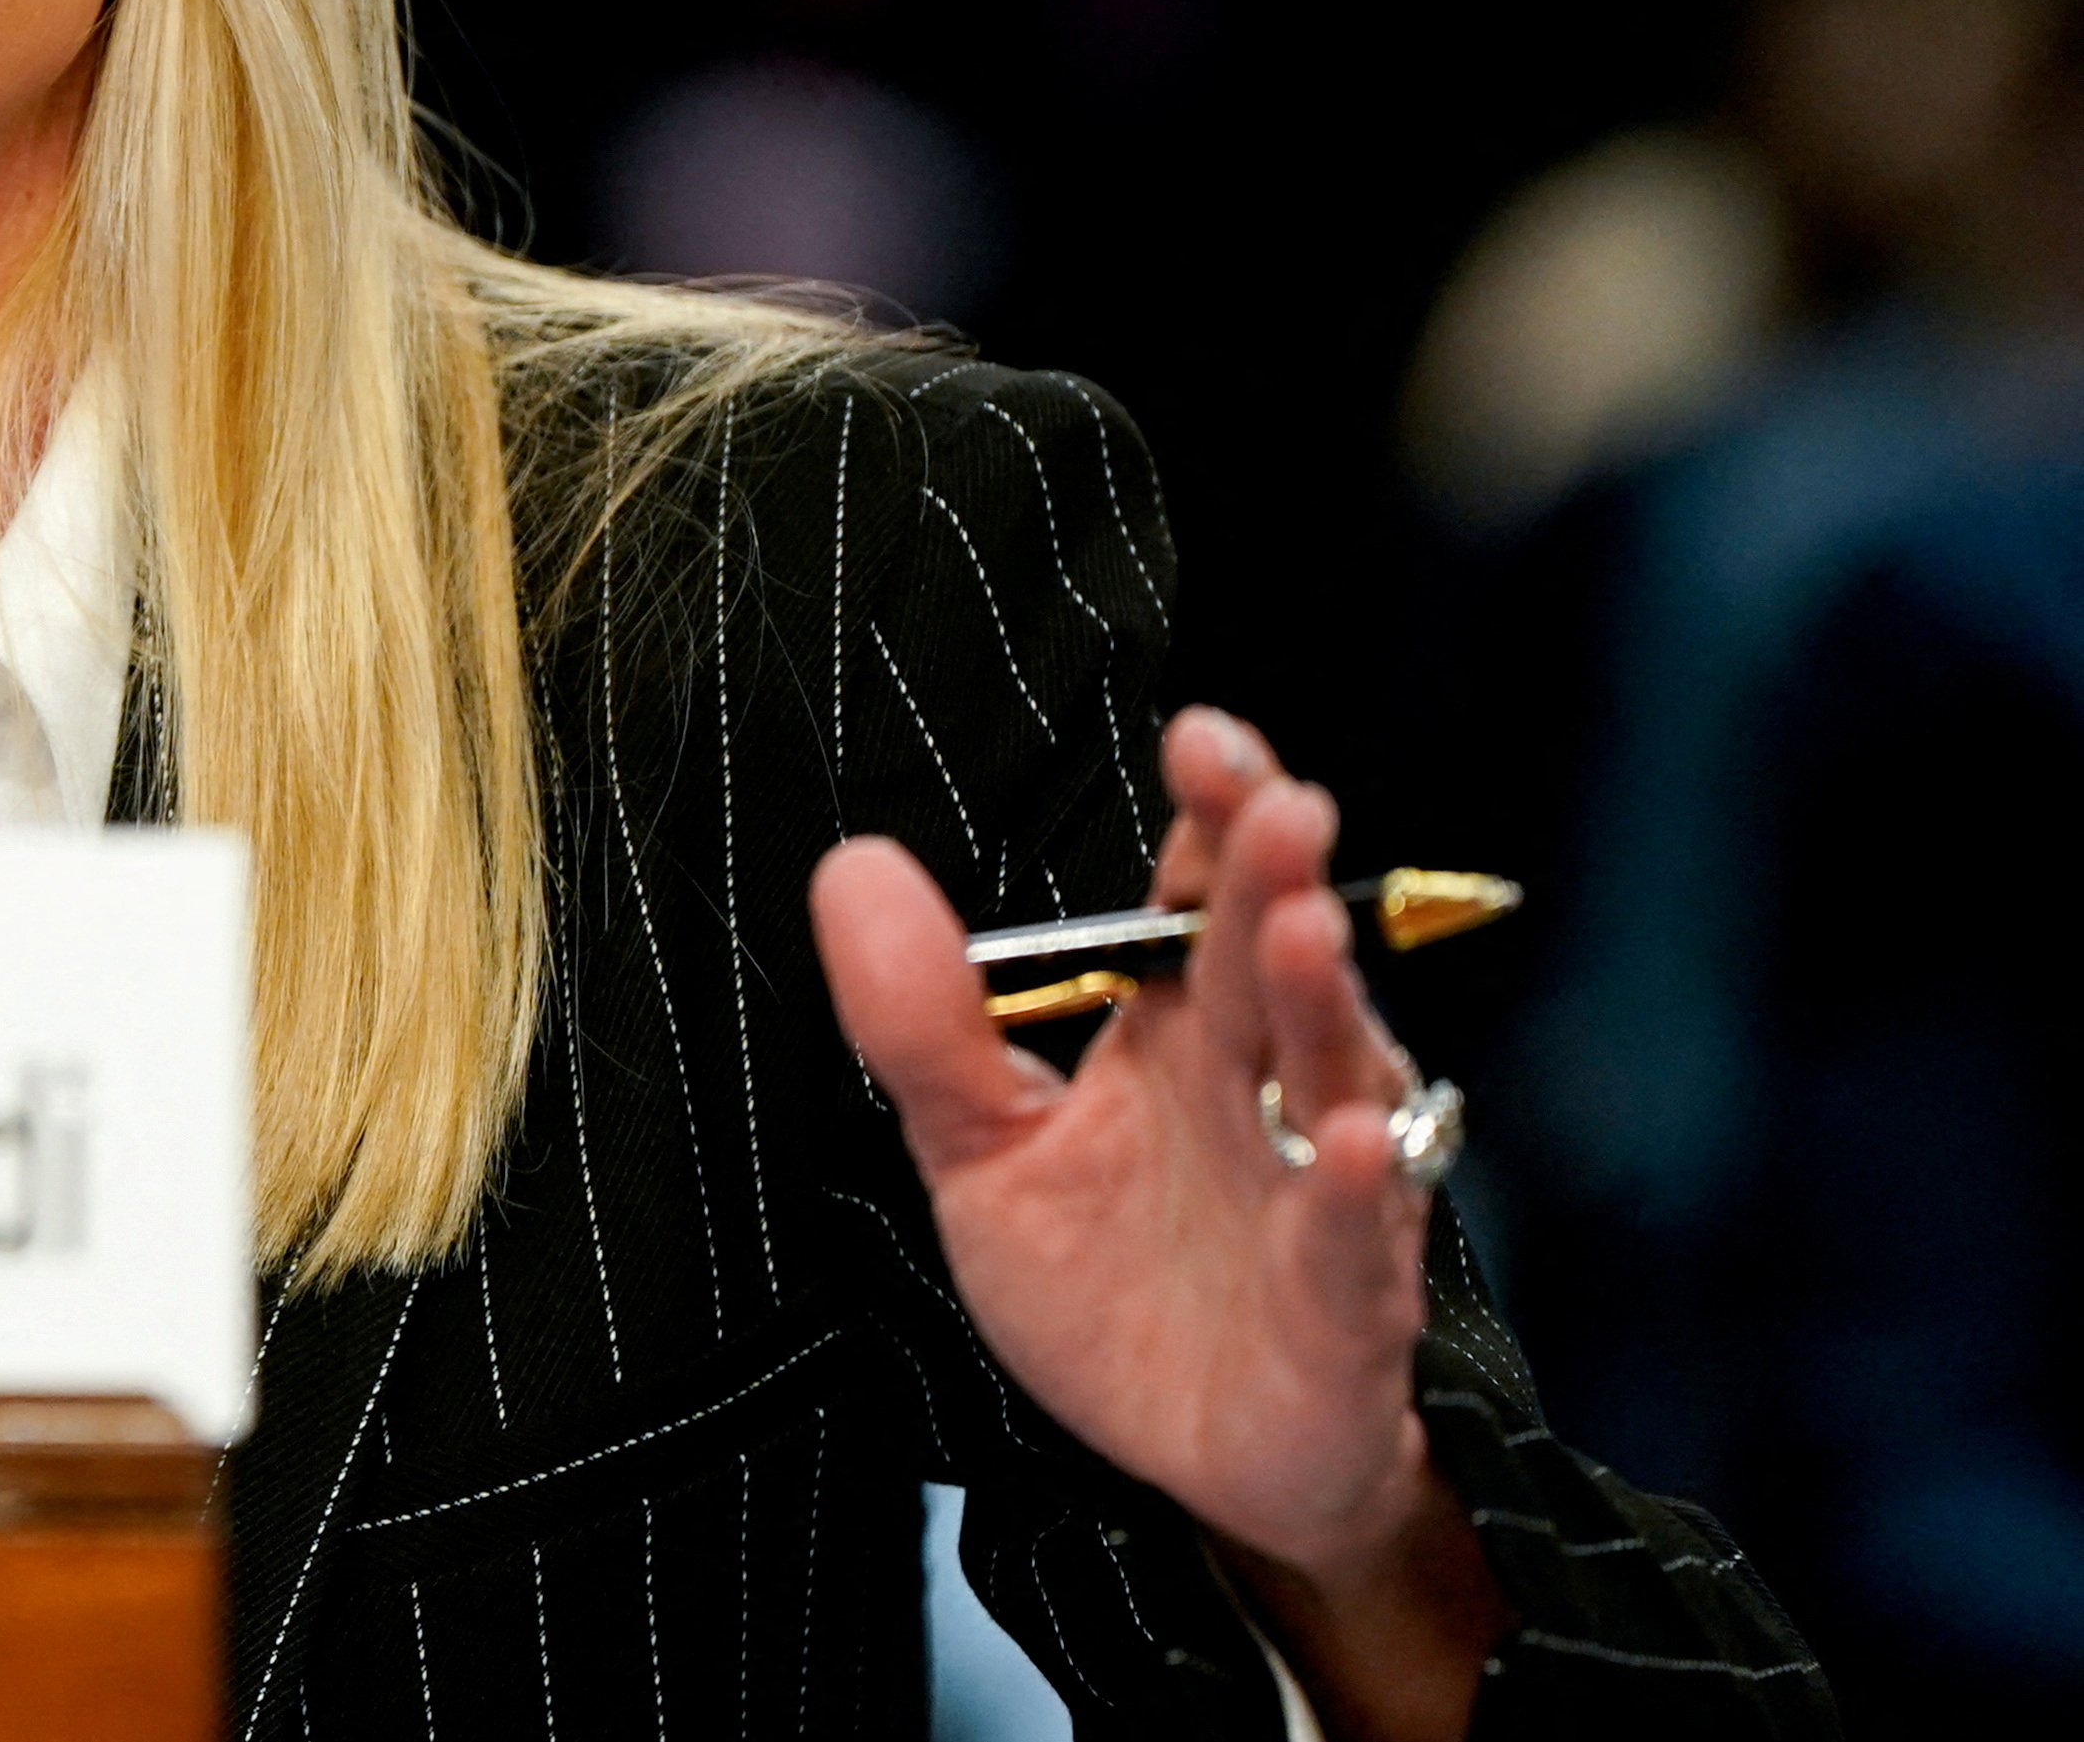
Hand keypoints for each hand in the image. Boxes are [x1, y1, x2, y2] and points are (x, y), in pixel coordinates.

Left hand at [809, 707, 1506, 1741]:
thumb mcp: (984, 1150)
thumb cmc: (1113, 1289)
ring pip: (1333, 1074)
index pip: (1202, 896)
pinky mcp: (1345, 1307)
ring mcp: (1317, 1191)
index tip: (1201, 740)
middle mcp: (1264, 1088)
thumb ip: (923, 1022)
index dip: (1214, 814)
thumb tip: (853, 868)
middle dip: (1275, 877)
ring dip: (1321, 998)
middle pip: (1274, 959)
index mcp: (1181, 1034)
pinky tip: (1340, 1138)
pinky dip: (1350, 1191)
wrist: (1198, 1463)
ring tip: (1299, 930)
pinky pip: (1351, 1239)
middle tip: (1273, 803)